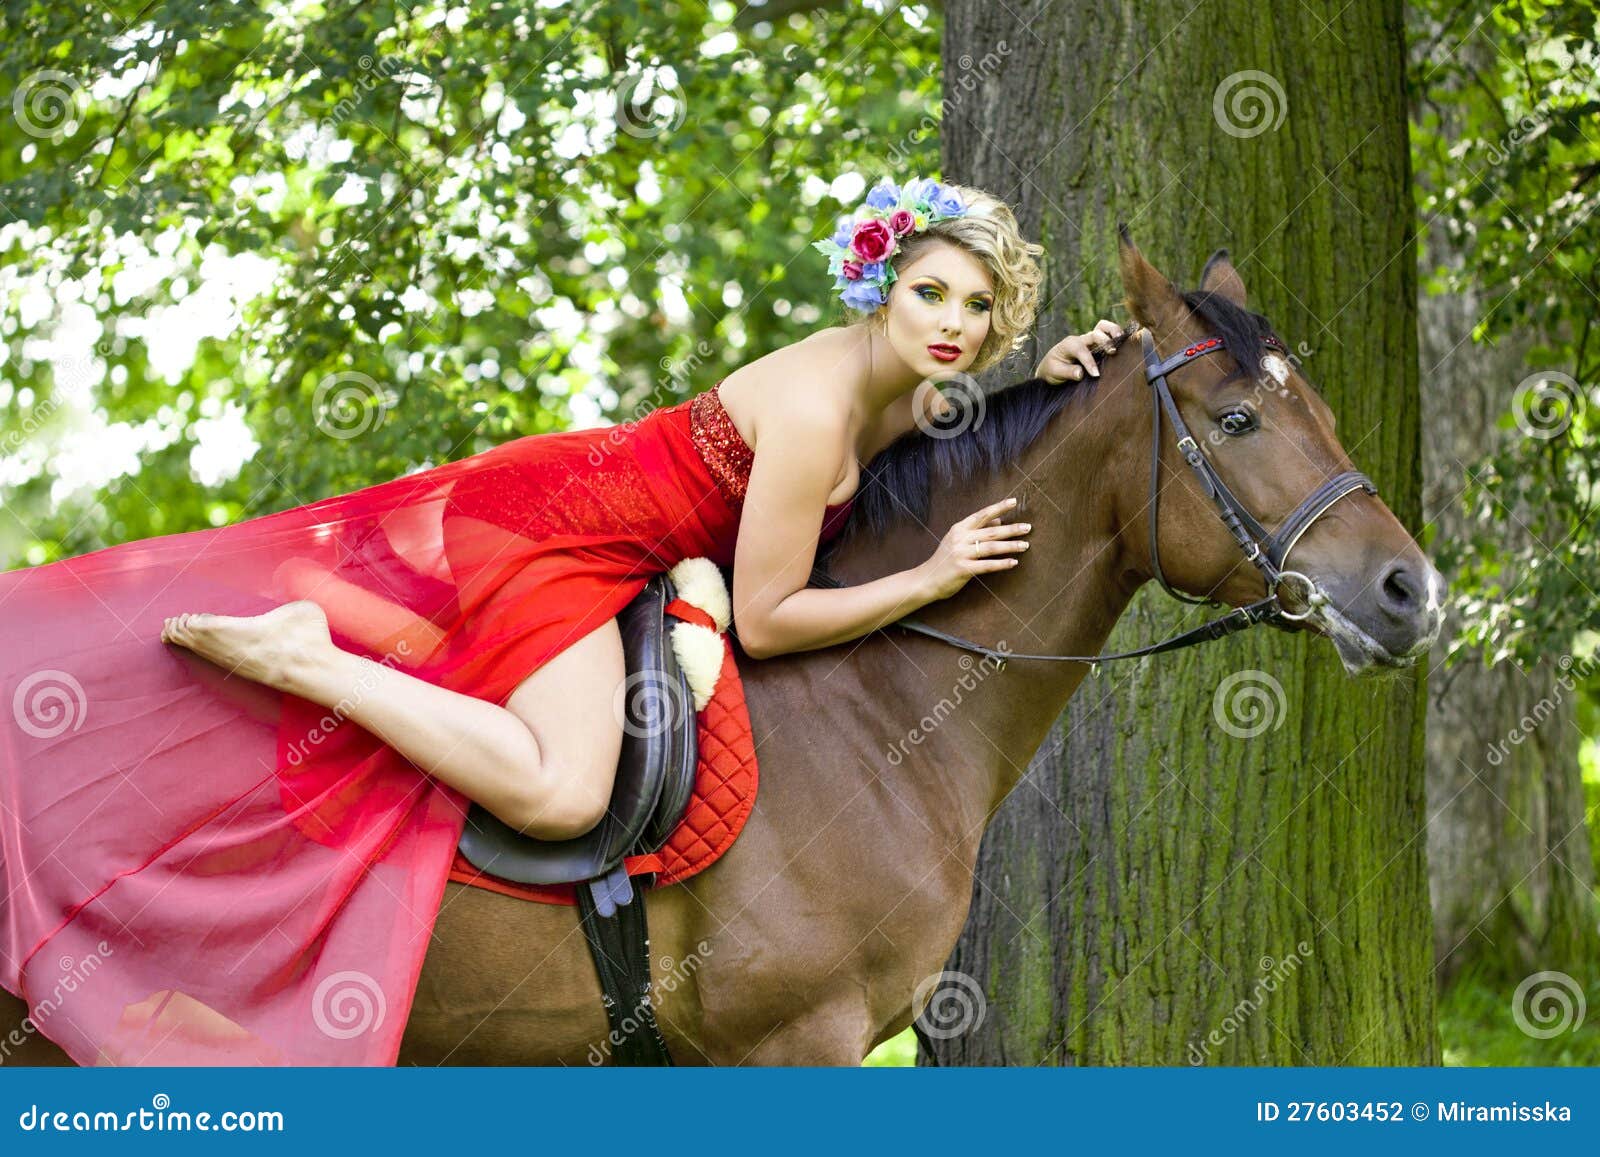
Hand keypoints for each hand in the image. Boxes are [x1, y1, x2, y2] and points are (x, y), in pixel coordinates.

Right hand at [915, 497, 1030, 600]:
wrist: (926, 580)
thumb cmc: (945, 559)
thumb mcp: (957, 540)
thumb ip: (977, 530)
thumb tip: (999, 520)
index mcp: (959, 528)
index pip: (982, 515)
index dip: (998, 507)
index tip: (1014, 501)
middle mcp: (960, 538)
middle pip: (991, 531)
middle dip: (1011, 529)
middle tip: (1028, 527)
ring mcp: (961, 554)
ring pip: (991, 547)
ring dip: (1010, 546)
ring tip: (1025, 545)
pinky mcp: (963, 569)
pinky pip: (987, 565)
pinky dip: (1002, 563)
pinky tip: (1013, 562)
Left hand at [1034, 319, 1125, 382]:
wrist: (1051, 367)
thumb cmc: (1052, 369)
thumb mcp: (1054, 372)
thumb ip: (1067, 372)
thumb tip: (1080, 373)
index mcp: (1069, 344)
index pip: (1081, 350)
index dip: (1089, 362)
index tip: (1096, 374)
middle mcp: (1080, 339)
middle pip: (1095, 332)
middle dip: (1104, 341)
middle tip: (1112, 352)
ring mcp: (1089, 340)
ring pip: (1103, 327)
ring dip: (1113, 331)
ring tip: (1121, 338)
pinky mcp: (1096, 344)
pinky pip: (1107, 334)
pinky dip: (1116, 335)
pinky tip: (1125, 341)